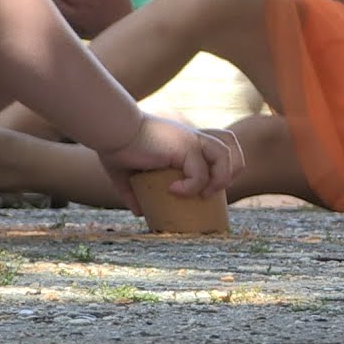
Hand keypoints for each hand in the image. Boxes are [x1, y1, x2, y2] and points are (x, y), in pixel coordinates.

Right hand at [95, 114, 243, 214]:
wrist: (111, 131)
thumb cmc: (116, 148)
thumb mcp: (128, 174)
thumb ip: (135, 192)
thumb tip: (139, 212)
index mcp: (186, 142)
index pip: (221, 146)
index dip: (223, 168)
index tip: (208, 189)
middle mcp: (193, 138)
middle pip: (232, 146)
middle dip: (231, 172)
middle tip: (210, 192)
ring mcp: (191, 140)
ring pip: (225, 156)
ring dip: (218, 180)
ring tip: (201, 195)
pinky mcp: (185, 145)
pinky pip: (200, 172)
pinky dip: (192, 186)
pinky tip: (173, 191)